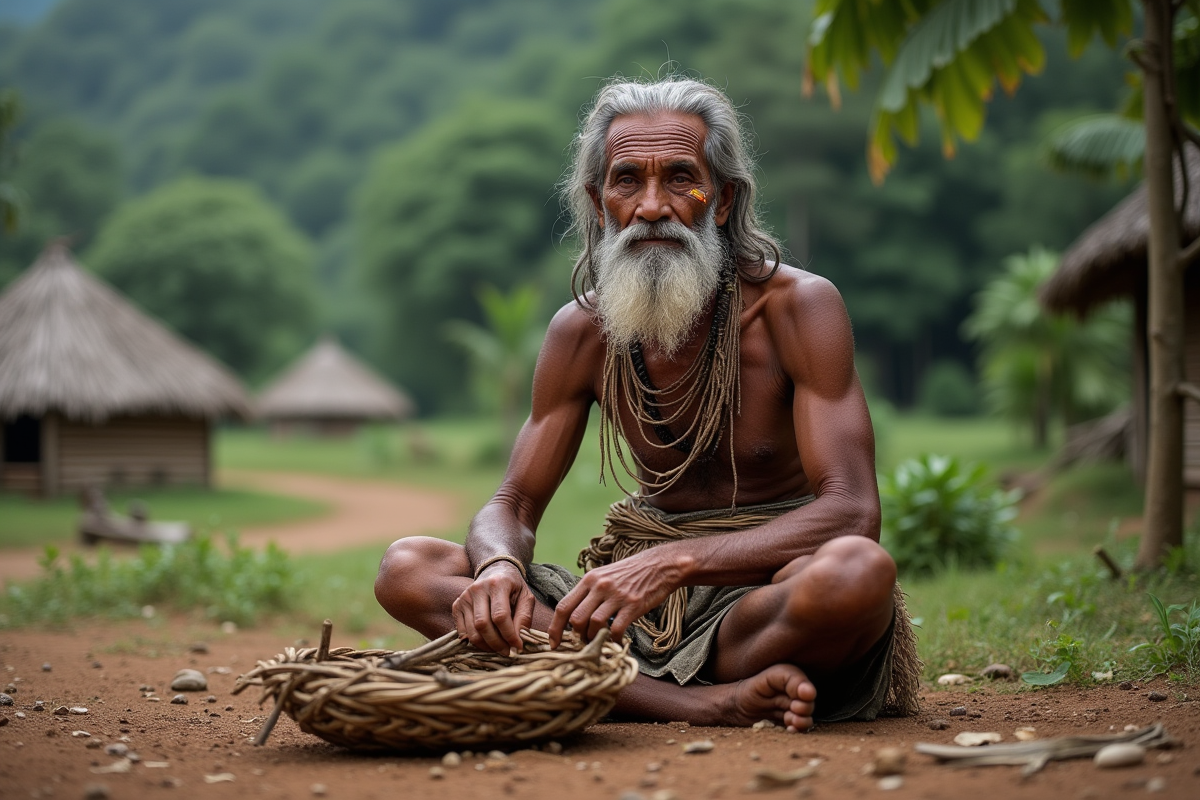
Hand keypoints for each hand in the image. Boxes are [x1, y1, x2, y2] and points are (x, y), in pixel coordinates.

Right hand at [452, 562, 535, 653]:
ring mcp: (464, 597)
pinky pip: (462, 632)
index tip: (518, 646)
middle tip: (507, 652)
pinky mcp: (457, 605)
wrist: (495, 570)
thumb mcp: (526, 597)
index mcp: (498, 584)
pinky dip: (474, 642)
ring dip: (486, 646)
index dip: (509, 635)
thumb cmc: (513, 587)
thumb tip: (519, 642)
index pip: (500, 616)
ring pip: (471, 631)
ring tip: (498, 649)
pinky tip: (486, 643)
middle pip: (483, 625)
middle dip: (496, 644)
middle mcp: (478, 589)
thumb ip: (524, 618)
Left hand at [549, 550, 680, 647]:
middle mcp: (599, 586)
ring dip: (593, 638)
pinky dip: (612, 639)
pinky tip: (615, 640)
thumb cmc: (630, 572)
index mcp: (589, 580)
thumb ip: (589, 592)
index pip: (563, 606)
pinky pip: (616, 629)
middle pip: (576, 618)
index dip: (555, 628)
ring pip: (593, 624)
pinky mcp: (633, 605)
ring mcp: (616, 596)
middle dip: (576, 636)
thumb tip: (573, 616)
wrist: (659, 565)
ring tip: (599, 641)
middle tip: (582, 642)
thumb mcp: (604, 575)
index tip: (554, 643)